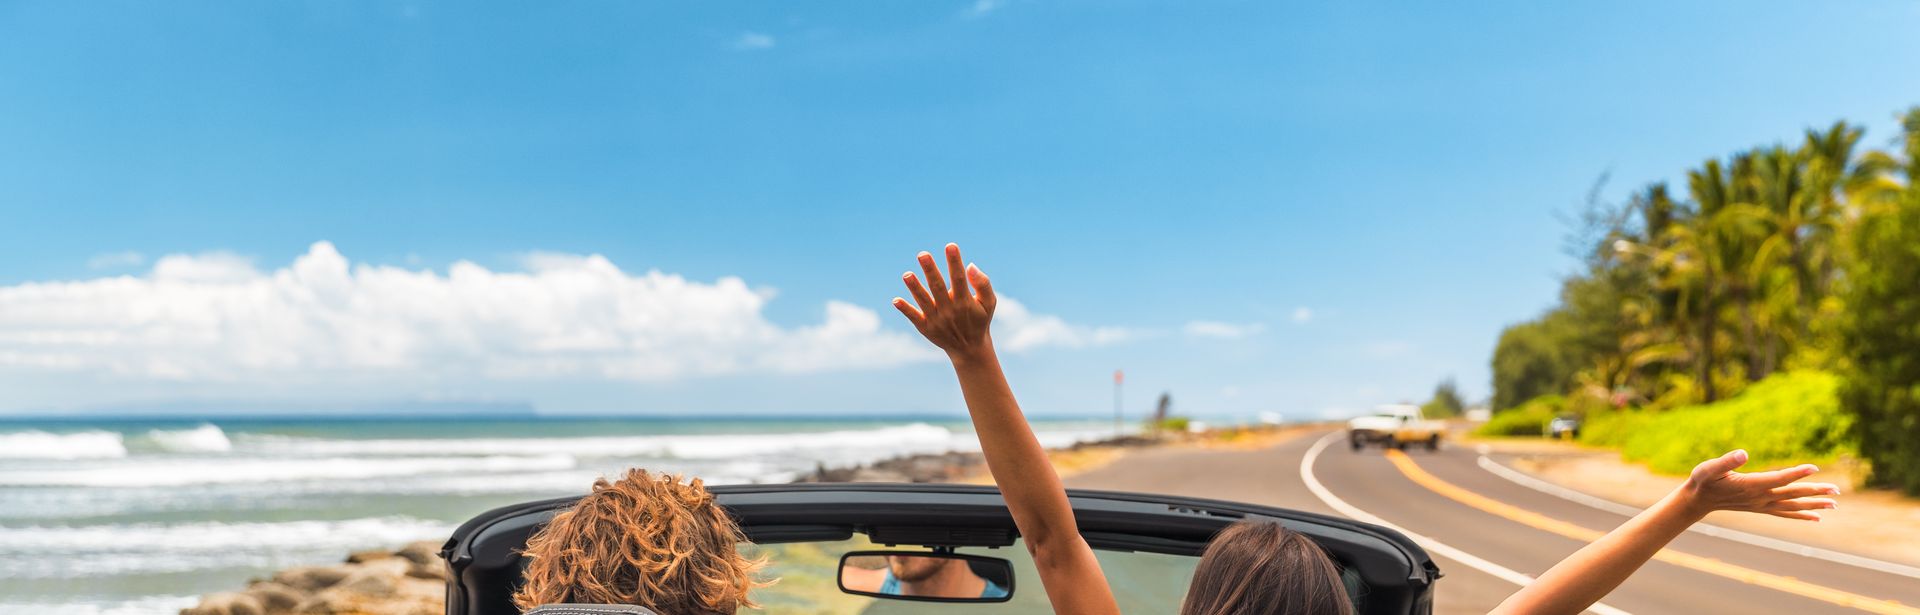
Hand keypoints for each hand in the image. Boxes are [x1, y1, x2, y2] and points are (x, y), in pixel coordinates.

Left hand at [892, 243, 996, 360]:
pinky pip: (914, 317)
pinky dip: (905, 309)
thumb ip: (983, 284)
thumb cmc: (979, 320)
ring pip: (924, 301)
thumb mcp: (989, 303)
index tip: (950, 246)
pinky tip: (896, 300)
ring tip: (906, 274)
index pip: (959, 278)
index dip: (954, 262)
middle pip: (938, 287)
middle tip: (922, 254)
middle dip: (930, 270)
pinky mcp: (926, 328)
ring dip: (915, 288)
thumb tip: (970, 265)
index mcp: (965, 301)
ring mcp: (936, 319)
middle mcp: (949, 310)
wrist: (969, 349)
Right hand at [1679, 450, 1839, 520]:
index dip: (1797, 473)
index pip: (1779, 478)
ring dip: (1814, 505)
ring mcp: (1762, 505)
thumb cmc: (1703, 480)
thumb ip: (1727, 461)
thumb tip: (1744, 453)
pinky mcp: (1761, 508)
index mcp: (1750, 485)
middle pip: (1793, 494)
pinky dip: (1802, 515)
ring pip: (1793, 506)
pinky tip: (1816, 518)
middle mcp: (1760, 498)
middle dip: (1815, 492)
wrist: (1698, 500)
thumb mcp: (1709, 467)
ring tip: (1834, 504)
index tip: (1815, 468)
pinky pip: (1785, 513)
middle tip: (1837, 490)